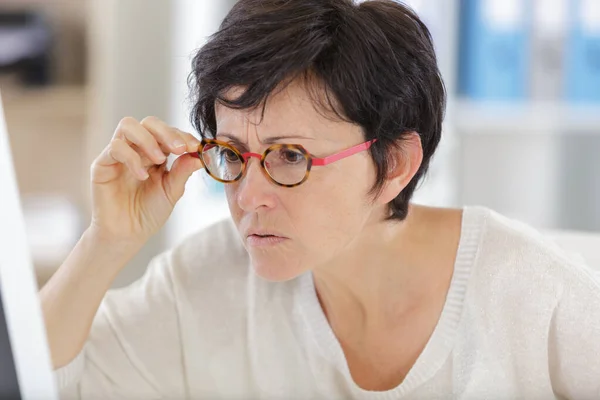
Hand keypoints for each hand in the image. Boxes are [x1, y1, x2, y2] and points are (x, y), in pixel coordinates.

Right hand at [89, 116, 202, 244]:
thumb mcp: (172, 190)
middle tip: (180, 148)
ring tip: (160, 160)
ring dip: (148, 140)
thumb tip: (200, 154)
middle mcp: (136, 149)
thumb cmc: (149, 212)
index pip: (168, 132)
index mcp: (155, 152)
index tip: (196, 146)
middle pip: (149, 122)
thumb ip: (183, 171)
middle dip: (167, 132)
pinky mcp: (102, 164)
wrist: (128, 234)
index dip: (182, 135)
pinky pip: (115, 147)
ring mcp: (118, 154)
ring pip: (128, 125)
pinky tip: (142, 176)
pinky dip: (132, 158)